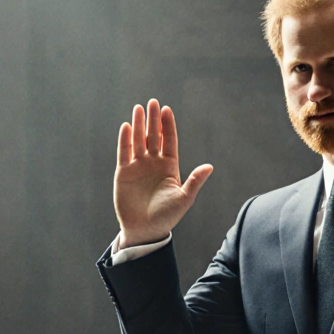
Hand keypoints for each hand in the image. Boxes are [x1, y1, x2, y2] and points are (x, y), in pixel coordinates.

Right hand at [114, 99, 213, 246]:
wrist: (145, 231)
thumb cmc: (166, 217)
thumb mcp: (184, 198)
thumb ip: (195, 181)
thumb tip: (210, 166)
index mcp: (169, 167)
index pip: (169, 141)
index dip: (168, 125)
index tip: (167, 110)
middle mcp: (153, 163)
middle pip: (153, 136)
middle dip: (153, 120)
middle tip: (153, 102)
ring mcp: (138, 167)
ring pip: (138, 140)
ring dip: (138, 125)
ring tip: (139, 108)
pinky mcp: (123, 173)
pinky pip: (124, 152)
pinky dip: (125, 139)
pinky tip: (126, 126)